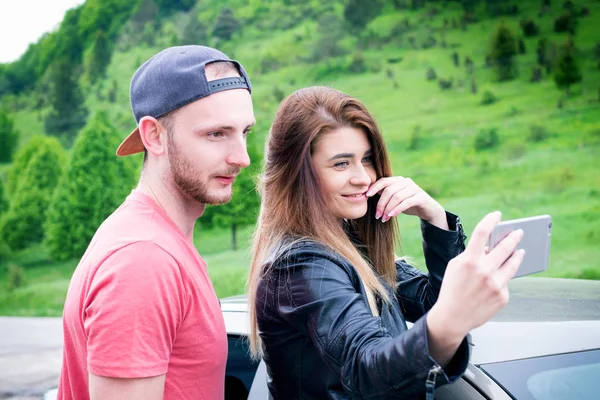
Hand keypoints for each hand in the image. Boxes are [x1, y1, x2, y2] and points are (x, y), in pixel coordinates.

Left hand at [366, 176, 445, 225]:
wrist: (427, 210)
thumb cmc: (407, 204)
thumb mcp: (394, 199)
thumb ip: (384, 195)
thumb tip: (367, 195)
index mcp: (398, 180)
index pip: (384, 181)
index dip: (374, 187)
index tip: (366, 196)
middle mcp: (406, 182)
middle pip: (389, 190)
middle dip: (381, 204)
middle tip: (377, 215)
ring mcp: (414, 188)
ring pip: (397, 197)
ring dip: (388, 209)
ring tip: (383, 219)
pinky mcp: (421, 197)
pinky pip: (406, 202)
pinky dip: (397, 209)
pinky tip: (391, 215)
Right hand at [427, 211, 524, 342]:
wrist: (452, 317)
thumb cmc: (453, 288)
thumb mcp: (456, 267)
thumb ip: (473, 255)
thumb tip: (491, 248)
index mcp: (469, 260)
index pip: (482, 232)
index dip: (491, 220)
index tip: (498, 215)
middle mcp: (485, 270)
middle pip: (505, 247)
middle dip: (513, 237)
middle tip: (519, 232)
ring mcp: (496, 284)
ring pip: (512, 264)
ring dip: (517, 255)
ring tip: (521, 251)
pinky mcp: (503, 296)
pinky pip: (506, 282)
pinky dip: (502, 279)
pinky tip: (499, 279)